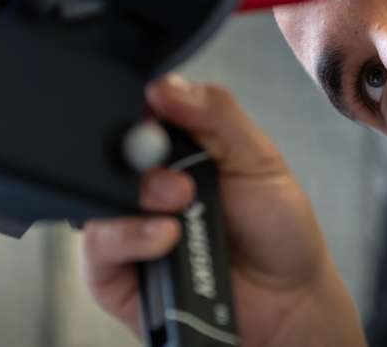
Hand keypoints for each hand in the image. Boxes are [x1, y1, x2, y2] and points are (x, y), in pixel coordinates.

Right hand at [82, 75, 365, 345]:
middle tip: (181, 171)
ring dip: (140, 197)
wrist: (289, 300)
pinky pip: (98, 248)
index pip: (138, 112)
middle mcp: (145, 185)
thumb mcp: (258, 156)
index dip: (143, 108)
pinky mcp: (115, 273)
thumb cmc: (275, 229)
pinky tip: (166, 237)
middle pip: (110, 153)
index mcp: (175, 148)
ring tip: (182, 203)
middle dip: (141, 154)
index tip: (158, 107)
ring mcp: (127, 227)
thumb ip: (217, 114)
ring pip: (98, 198)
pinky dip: (128, 238)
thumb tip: (166, 84)